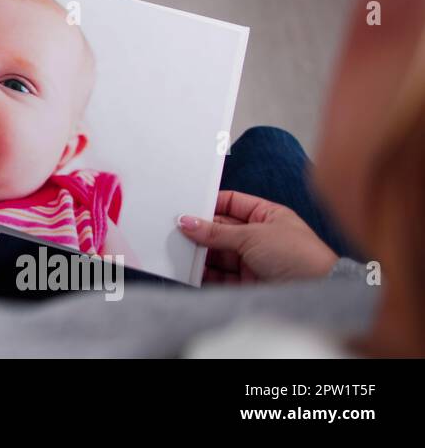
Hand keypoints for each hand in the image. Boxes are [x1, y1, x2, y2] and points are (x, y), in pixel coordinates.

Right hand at [178, 190, 337, 282]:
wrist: (317, 292)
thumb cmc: (298, 256)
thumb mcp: (252, 235)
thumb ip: (216, 231)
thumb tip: (187, 222)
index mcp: (267, 215)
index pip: (232, 203)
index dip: (211, 205)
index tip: (187, 209)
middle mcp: (260, 236)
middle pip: (222, 230)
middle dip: (201, 231)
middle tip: (177, 232)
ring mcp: (253, 260)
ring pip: (219, 254)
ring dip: (201, 253)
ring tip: (181, 252)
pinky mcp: (248, 282)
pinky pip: (221, 275)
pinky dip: (206, 273)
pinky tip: (192, 270)